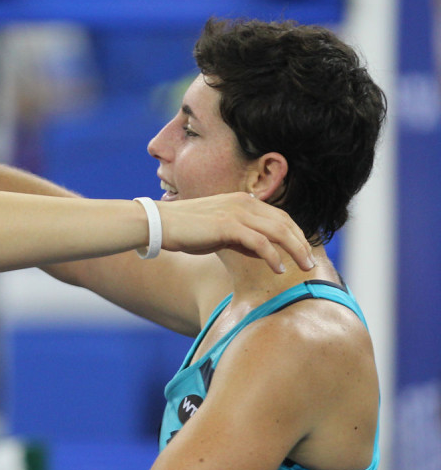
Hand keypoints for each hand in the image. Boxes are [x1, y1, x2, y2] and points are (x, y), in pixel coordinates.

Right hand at [159, 192, 315, 271]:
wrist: (159, 224)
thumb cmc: (184, 230)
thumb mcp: (218, 232)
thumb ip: (242, 238)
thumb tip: (263, 252)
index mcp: (242, 201)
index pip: (280, 216)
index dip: (296, 233)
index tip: (304, 251)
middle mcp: (243, 203)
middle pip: (285, 222)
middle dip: (302, 243)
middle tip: (311, 263)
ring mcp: (237, 213)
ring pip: (278, 231)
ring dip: (295, 250)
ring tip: (304, 267)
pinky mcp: (228, 226)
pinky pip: (260, 242)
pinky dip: (273, 256)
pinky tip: (279, 268)